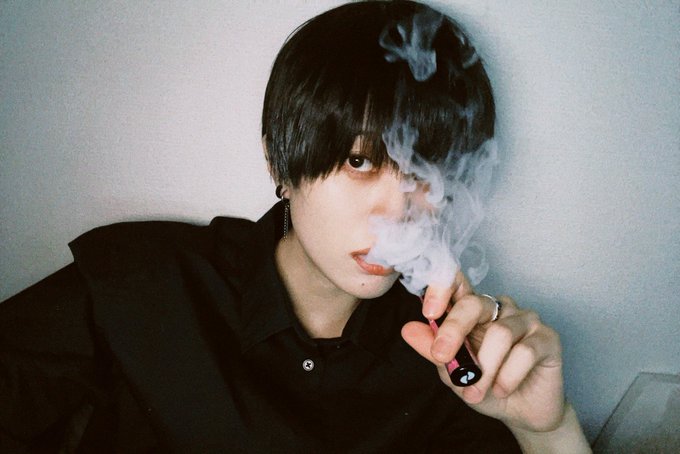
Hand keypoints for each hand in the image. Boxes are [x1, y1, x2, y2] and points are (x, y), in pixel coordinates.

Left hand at [402, 272, 565, 432]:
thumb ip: (432, 349)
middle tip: (442, 357)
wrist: (522, 414)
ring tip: (476, 392)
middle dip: (454, 330)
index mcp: (474, 310)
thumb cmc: (487, 387)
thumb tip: (408, 330)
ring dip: (484, 369)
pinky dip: (508, 376)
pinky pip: (524, 351)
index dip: (441, 287)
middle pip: (474, 304)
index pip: (458, 283)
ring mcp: (526, 319)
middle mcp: (500, 308)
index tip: (428, 310)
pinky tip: (502, 389)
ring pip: (500, 333)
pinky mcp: (548, 337)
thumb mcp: (452, 372)